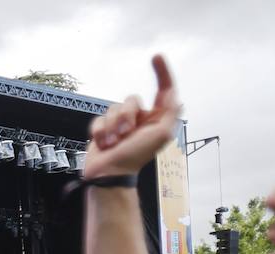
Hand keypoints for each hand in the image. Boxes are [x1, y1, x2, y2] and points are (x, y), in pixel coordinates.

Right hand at [83, 55, 180, 178]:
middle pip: (130, 100)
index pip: (163, 90)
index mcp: (156, 119)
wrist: (109, 175)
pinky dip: (99, 132)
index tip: (156, 57)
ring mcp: (120, 124)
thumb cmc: (135, 157)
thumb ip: (170, 113)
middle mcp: (139, 119)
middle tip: (125, 135)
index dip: (162, 72)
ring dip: (111, 127)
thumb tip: (175, 96)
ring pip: (113, 108)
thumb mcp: (162, 134)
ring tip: (113, 143)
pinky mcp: (103, 130)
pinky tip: (103, 144)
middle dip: (125, 117)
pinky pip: (98, 119)